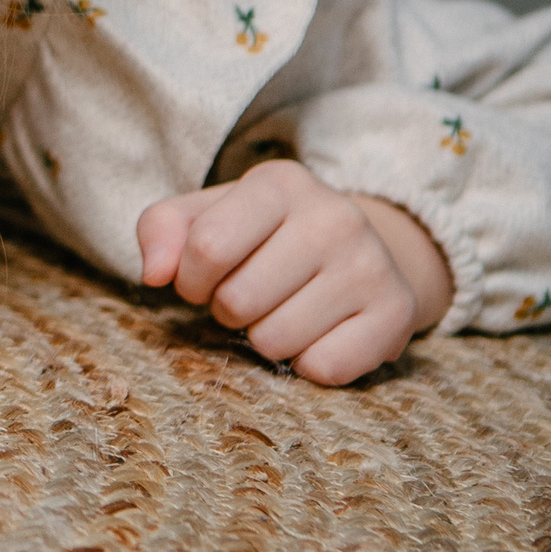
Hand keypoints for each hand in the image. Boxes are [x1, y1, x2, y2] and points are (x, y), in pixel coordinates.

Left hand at [137, 159, 453, 384]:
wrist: (362, 253)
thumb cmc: (262, 237)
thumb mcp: (207, 215)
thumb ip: (162, 230)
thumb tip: (154, 273)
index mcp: (280, 183)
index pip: (207, 245)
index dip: (189, 279)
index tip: (199, 281)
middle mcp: (335, 216)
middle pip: (238, 301)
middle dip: (227, 310)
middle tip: (247, 296)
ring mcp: (371, 265)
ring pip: (276, 341)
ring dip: (264, 339)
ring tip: (282, 311)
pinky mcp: (397, 313)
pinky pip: (323, 368)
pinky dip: (307, 363)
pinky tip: (318, 332)